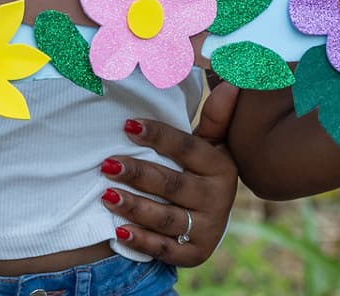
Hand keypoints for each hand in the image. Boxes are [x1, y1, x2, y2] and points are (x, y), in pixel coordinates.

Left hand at [100, 83, 241, 266]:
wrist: (212, 218)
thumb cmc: (201, 171)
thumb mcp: (211, 144)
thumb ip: (215, 117)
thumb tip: (232, 83)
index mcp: (222, 167)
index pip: (187, 148)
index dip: (158, 136)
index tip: (128, 126)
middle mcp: (218, 199)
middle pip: (172, 185)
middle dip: (138, 174)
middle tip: (107, 165)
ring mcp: (207, 229)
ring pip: (166, 218)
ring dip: (134, 207)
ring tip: (107, 194)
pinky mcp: (194, 254)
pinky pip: (164, 249)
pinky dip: (141, 241)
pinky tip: (119, 230)